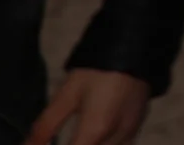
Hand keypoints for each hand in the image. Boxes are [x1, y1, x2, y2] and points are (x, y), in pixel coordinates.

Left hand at [27, 69, 150, 144]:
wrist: (136, 47)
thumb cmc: (96, 70)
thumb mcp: (66, 95)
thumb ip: (45, 127)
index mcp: (94, 131)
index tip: (46, 142)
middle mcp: (116, 138)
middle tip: (67, 136)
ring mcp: (131, 133)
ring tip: (79, 136)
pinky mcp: (138, 126)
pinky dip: (105, 144)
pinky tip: (96, 137)